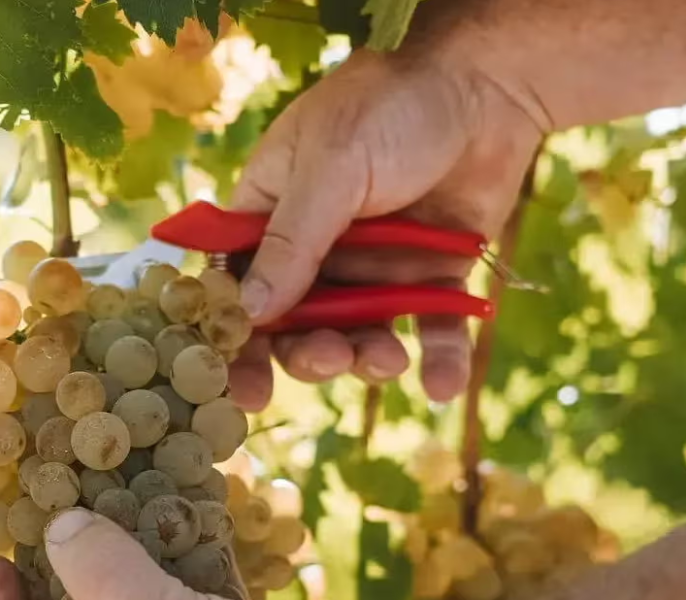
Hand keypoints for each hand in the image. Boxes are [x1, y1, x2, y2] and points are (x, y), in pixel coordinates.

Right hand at [229, 48, 542, 408]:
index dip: (238, 339)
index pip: (238, 285)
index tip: (245, 387)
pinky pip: (429, 330)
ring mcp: (373, 268)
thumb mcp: (331, 168)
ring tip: (388, 360)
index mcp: (272, 215)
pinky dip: (439, 361)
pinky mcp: (430, 279)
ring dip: (367, 359)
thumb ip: (291, 243)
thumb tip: (249, 312)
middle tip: (330, 358)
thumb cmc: (392, 107)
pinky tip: (444, 384)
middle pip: (297, 325)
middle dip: (309, 353)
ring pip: (358, 336)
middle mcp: (317, 249)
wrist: (490, 84)